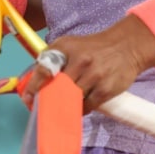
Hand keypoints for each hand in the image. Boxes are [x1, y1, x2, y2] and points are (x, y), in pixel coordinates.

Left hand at [20, 16, 154, 111]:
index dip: (34, 87)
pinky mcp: (106, 89)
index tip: (28, 99)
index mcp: (66, 48)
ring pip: (72, 100)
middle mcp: (79, 60)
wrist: (126, 46)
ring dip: (66, 106)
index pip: (44, 69)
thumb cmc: (93, 48)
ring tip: (64, 107)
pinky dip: (81, 109)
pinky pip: (87, 106)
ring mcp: (93, 75)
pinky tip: (81, 106)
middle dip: (50, 100)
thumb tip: (35, 79)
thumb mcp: (70, 44)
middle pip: (57, 89)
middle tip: (45, 109)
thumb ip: (52, 57)